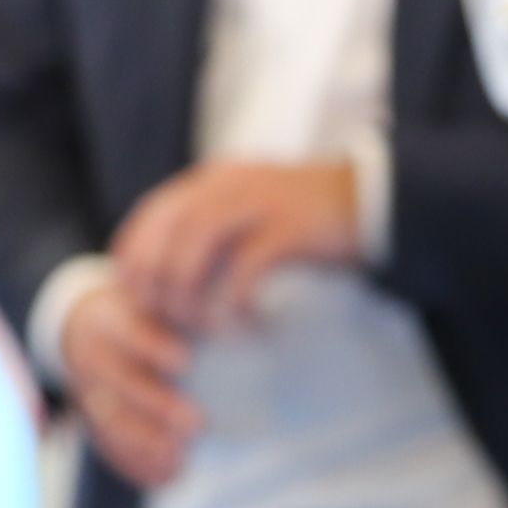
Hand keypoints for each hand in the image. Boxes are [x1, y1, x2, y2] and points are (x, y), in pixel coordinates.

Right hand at [55, 275, 204, 490]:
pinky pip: (110, 448)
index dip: (152, 345)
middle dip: (159, 405)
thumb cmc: (141, 311)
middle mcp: (94, 358)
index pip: (126, 330)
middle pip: (122, 384)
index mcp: (109, 319)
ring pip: (111, 422)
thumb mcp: (153, 296)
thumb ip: (186, 305)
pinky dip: (138, 465)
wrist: (85, 328)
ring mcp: (89, 393)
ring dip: (147, 442)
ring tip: (181, 456)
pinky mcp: (92, 421)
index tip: (185, 360)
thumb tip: (245, 309)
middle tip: (198, 423)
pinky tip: (170, 474)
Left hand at [109, 156, 364, 333]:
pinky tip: (245, 325)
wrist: (375, 199)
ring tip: (199, 329)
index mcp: (218, 178)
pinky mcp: (290, 227)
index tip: (131, 293)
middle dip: (155, 279)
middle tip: (161, 320)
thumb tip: (173, 268)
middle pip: (170, 230)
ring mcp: (261, 202)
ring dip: (190, 293)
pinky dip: (237, 301)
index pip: (154, 211)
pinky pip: (246, 268)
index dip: (134, 253)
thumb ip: (217, 224)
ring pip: (198, 246)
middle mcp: (233, 183)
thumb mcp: (254, 209)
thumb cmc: (311, 216)